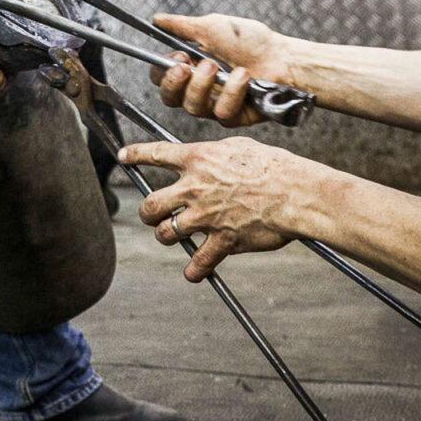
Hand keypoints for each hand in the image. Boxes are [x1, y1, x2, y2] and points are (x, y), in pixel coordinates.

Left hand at [117, 139, 303, 279]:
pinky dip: (194, 271)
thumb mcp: (238, 147)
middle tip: (151, 215)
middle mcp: (194, 188)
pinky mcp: (222, 241)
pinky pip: (198, 262)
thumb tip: (204, 160)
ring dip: (166, 237)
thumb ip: (213, 155)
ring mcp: (206, 217)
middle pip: (150, 205)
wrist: (296, 193)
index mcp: (197, 159)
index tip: (123, 157)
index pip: (155, 154)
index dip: (134, 155)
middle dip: (146, 213)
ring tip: (172, 236)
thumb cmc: (274, 166)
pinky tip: (193, 272)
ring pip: (166, 234)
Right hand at [150, 12, 291, 126]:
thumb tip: (158, 19)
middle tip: (188, 67)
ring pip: (192, 108)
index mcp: (191, 66)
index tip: (177, 57)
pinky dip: (233, 93)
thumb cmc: (252, 41)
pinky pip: (221, 113)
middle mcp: (200, 87)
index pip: (161, 77)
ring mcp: (215, 104)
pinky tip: (243, 78)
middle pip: (170, 98)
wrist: (283, 56)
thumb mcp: (213, 26)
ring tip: (219, 67)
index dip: (163, 71)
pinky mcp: (233, 116)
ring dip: (204, 86)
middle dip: (174, 83)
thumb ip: (182, 26)